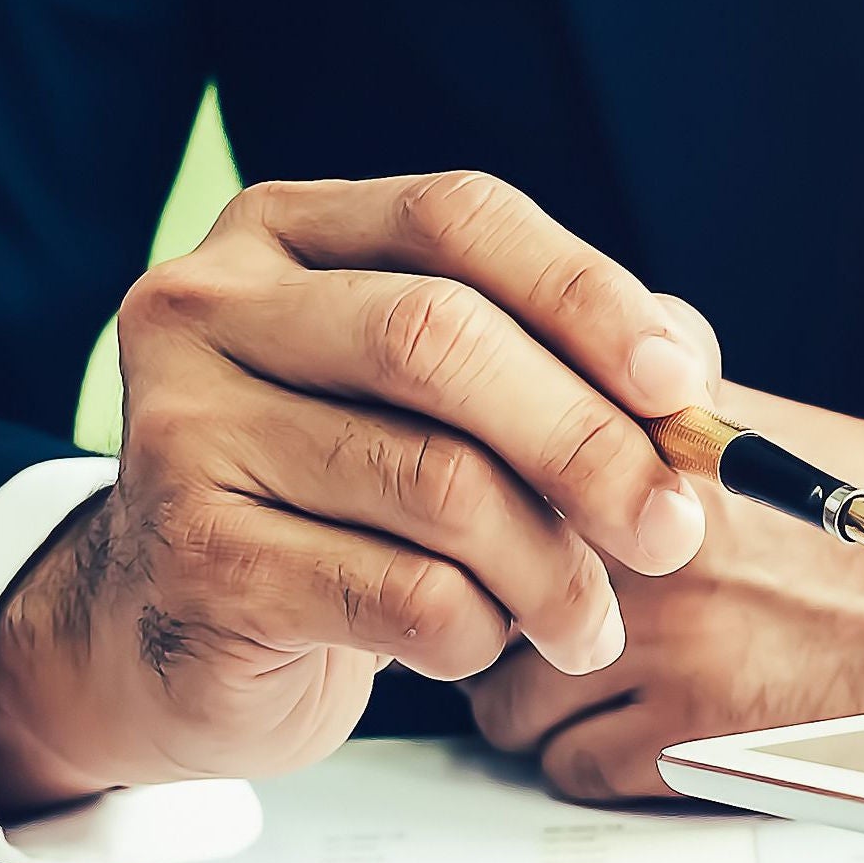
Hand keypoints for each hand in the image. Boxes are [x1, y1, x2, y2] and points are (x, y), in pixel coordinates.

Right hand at [0, 173, 722, 813]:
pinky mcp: (192, 554)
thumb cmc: (342, 510)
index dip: (585, 297)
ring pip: (435, 482)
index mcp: (286, 234)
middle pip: (439, 340)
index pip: (457, 217)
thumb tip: (688, 384)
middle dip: (587, 443)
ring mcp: (183, 427)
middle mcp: (212, 306)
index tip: (680, 389)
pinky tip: (478, 644)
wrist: (175, 640)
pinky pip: (398, 593)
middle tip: (670, 530)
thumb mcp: (445, 414)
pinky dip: (476, 632)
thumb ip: (564, 373)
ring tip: (585, 622)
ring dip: (549, 569)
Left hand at [465, 387, 863, 798]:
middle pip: (475, 593)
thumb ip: (643, 400)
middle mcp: (644, 541)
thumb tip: (538, 378)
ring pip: (507, 697)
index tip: (480, 537)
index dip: (470, 521)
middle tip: (531, 622)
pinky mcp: (697, 739)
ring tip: (593, 684)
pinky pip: (571, 768)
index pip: (475, 482)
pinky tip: (645, 729)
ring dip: (538, 699)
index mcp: (650, 446)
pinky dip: (594, 761)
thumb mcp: (753, 421)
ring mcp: (667, 644)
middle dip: (493, 616)